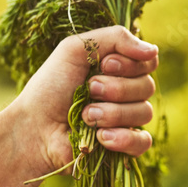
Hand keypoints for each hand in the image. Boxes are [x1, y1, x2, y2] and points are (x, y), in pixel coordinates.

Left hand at [14, 26, 157, 173]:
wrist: (33, 126)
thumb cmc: (50, 86)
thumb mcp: (75, 48)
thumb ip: (115, 38)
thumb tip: (154, 51)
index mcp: (118, 69)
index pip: (148, 61)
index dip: (130, 63)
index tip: (104, 64)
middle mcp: (126, 93)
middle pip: (148, 86)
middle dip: (116, 88)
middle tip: (89, 89)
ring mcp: (126, 121)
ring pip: (144, 113)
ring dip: (112, 113)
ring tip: (86, 116)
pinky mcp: (122, 147)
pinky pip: (143, 142)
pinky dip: (124, 139)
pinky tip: (101, 137)